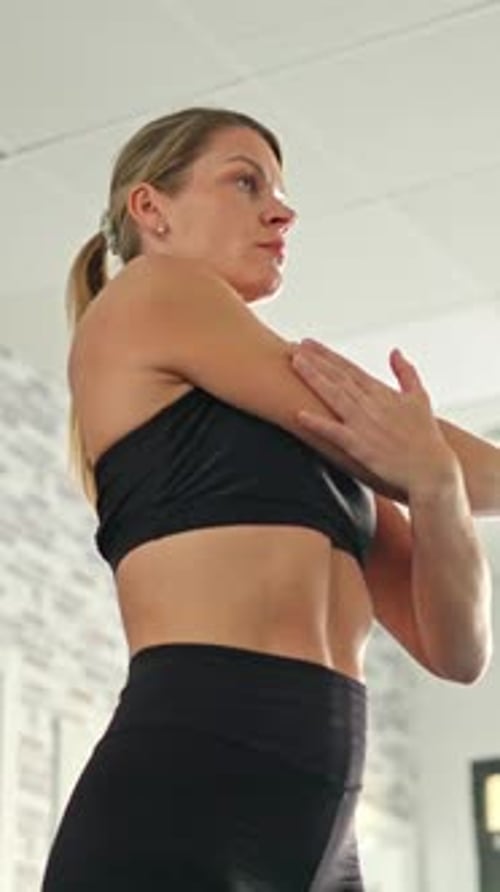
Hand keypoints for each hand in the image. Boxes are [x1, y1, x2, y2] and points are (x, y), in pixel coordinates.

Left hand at [290, 338, 457, 498]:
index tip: (307, 343)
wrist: (432, 469)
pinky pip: (335, 433)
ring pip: (334, 396)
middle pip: (338, 377)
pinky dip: (318, 424)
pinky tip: (300, 415)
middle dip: (315, 361)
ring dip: (314, 379)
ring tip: (295, 364)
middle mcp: (371, 404)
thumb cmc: (426, 436)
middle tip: (292, 347)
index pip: (349, 368)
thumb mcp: (419, 397)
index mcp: (382, 393)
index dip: (327, 355)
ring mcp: (365, 424)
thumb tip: (395, 351)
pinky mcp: (361, 446)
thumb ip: (406, 373)